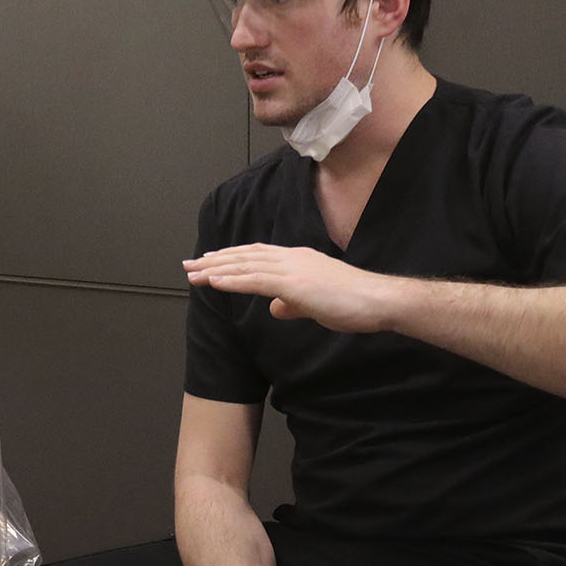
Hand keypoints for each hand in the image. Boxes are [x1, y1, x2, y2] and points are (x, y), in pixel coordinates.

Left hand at [183, 245, 395, 333]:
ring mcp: (293, 268)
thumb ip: (293, 304)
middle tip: (189, 266)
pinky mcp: (295, 284)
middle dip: (215, 261)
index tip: (209, 262)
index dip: (231, 258)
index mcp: (297, 260)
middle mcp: (291, 258)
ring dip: (216, 270)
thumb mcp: (316, 304)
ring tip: (193, 274)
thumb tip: (276, 309)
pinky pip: (257, 281)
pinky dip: (233, 280)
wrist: (376, 301)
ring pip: (246, 266)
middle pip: (245, 256)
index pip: (257, 255)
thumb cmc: (352, 303)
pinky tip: (214, 282)